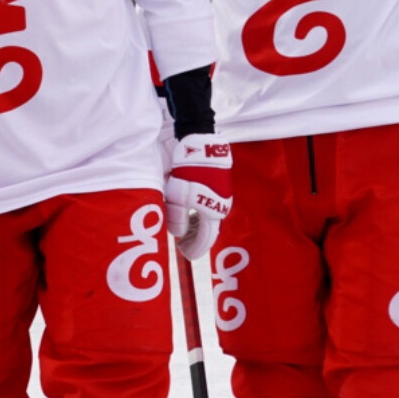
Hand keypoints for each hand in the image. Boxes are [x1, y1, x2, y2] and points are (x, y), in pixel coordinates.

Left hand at [164, 133, 232, 259]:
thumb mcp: (178, 195)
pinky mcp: (219, 187)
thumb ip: (177, 218)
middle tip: (182, 245)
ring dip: (197, 229)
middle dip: (195, 240)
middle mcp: (221, 207)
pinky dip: (200, 216)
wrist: (202, 143)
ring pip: (209, 220)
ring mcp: (222, 196)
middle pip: (209, 231)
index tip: (185, 254)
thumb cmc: (189, 169)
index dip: (195, 249)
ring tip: (184, 232)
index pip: (206, 239)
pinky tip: (190, 215)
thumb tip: (177, 234)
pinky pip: (209, 208)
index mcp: (213, 211)